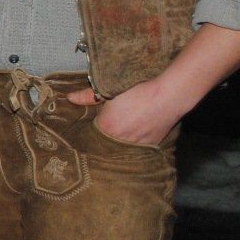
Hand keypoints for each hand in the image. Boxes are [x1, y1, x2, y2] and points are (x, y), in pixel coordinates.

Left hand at [68, 78, 186, 145]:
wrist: (169, 95)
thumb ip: (88, 96)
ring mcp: (136, 146)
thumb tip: (70, 98)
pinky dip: (133, 145)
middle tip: (103, 133)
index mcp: (106, 127)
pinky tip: (132, 139)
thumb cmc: (139, 89)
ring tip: (118, 137)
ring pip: (120, 149)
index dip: (87, 133)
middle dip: (101, 140)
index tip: (86, 131)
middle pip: (104, 144)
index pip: (89, 136)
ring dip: (117, 144)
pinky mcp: (150, 146)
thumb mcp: (110, 89)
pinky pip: (137, 150)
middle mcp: (119, 141)